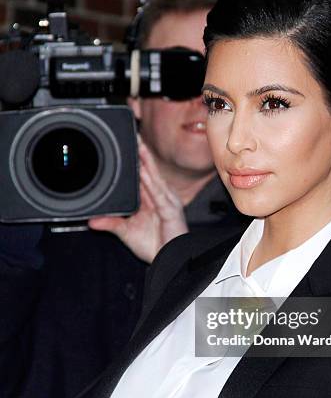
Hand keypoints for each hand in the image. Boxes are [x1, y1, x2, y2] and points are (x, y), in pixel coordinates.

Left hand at [88, 138, 187, 262]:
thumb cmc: (155, 246)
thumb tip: (91, 221)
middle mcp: (161, 197)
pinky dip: (151, 183)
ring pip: (155, 178)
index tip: (129, 145)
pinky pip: (159, 195)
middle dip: (142, 154)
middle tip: (134, 136)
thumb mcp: (126, 232)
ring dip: (147, 162)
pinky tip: (144, 173)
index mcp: (152, 199)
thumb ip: (110, 224)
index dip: (138, 160)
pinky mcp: (171, 211)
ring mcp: (168, 202)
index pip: (144, 175)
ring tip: (139, 147)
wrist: (171, 261)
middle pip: (150, 171)